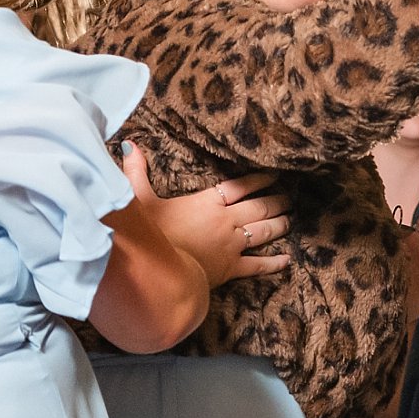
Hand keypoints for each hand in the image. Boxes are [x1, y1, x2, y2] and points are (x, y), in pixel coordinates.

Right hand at [122, 141, 289, 287]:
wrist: (157, 272)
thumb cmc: (148, 235)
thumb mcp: (138, 200)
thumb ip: (135, 172)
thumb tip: (129, 145)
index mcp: (207, 202)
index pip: (240, 186)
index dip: (259, 179)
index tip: (274, 175)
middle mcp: (225, 221)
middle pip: (259, 207)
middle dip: (277, 201)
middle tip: (289, 198)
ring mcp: (231, 246)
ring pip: (264, 231)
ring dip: (280, 224)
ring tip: (290, 220)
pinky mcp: (231, 269)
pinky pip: (259, 265)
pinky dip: (274, 263)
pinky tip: (286, 260)